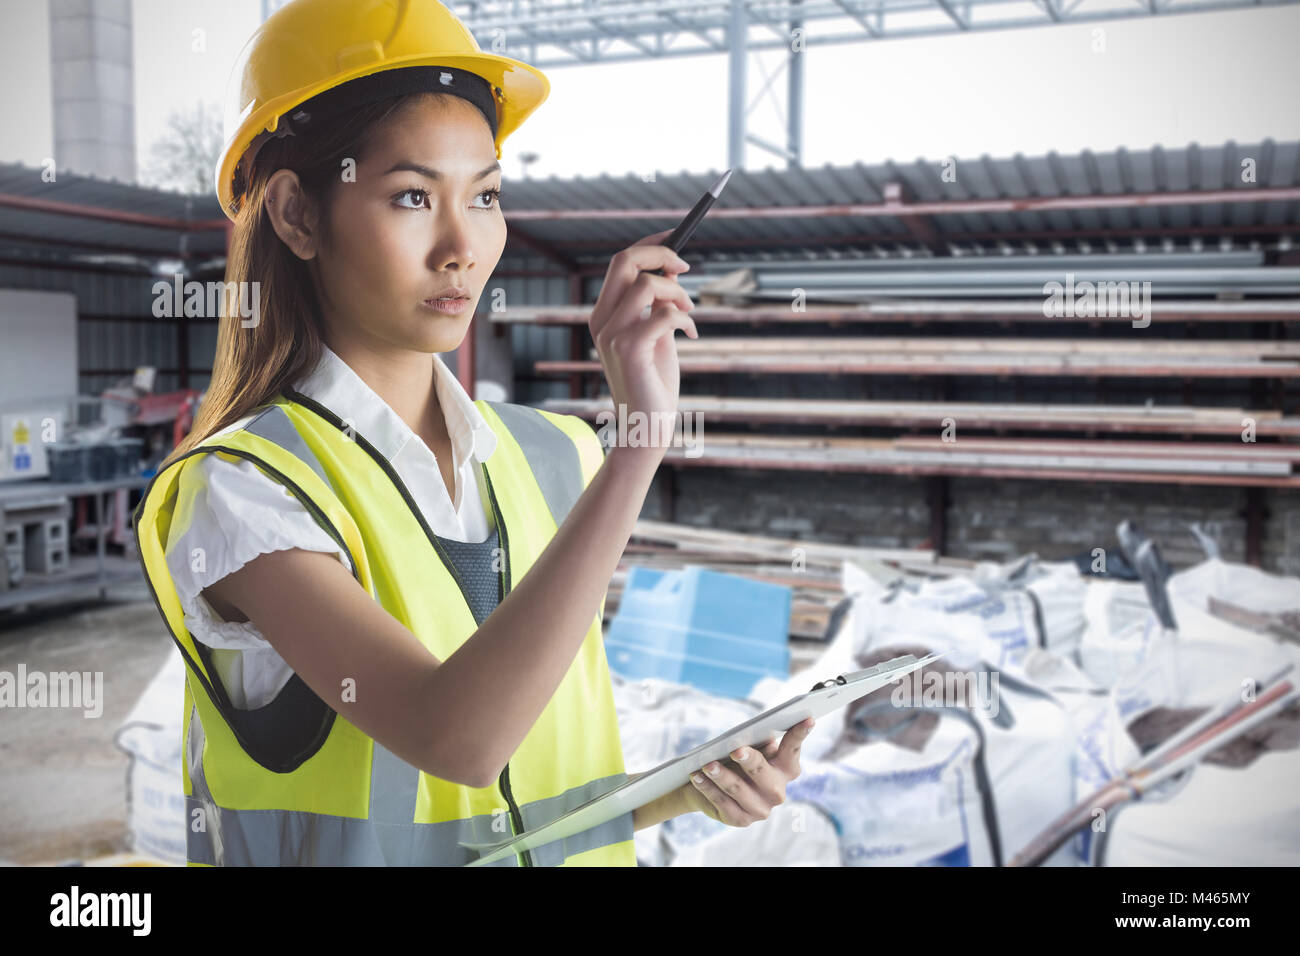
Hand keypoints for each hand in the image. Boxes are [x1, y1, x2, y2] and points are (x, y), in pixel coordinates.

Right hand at [588, 228, 697, 455]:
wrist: (647, 424)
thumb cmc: (653, 381)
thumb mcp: (656, 334)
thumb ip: (658, 303)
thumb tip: (672, 268)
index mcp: (603, 315)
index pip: (620, 263)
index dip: (649, 245)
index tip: (675, 239)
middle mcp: (601, 322)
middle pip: (624, 261)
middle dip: (660, 254)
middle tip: (685, 268)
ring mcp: (612, 336)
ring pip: (647, 285)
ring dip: (678, 293)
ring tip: (690, 313)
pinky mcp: (629, 350)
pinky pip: (663, 315)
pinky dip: (684, 318)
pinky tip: (690, 334)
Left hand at [681, 717, 814, 826]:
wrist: (711, 786)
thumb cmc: (734, 760)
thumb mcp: (747, 748)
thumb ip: (756, 742)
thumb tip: (756, 736)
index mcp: (785, 769)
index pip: (793, 749)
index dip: (800, 734)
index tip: (808, 718)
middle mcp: (777, 791)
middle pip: (763, 773)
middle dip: (750, 761)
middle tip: (736, 750)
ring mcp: (760, 809)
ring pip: (739, 789)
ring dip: (722, 776)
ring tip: (707, 764)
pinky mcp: (740, 820)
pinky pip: (722, 803)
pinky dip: (708, 788)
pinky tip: (697, 777)